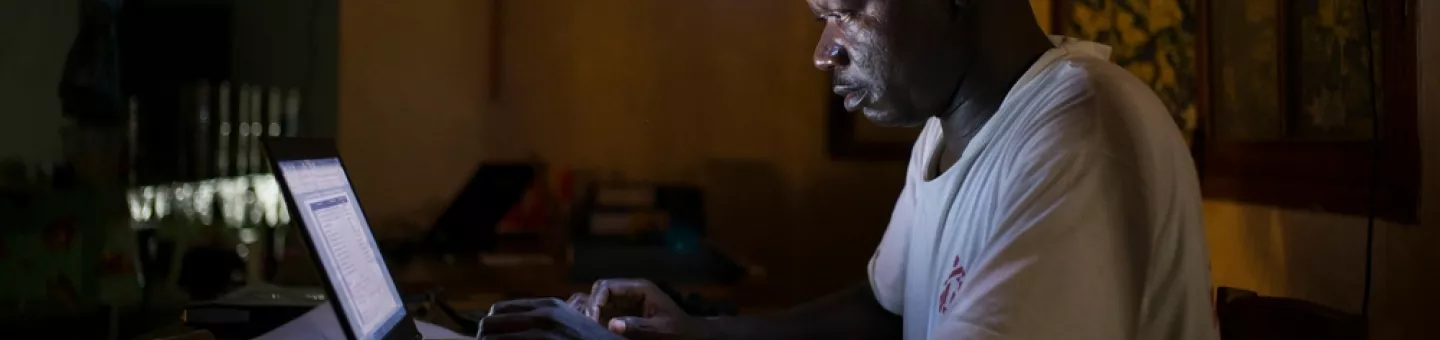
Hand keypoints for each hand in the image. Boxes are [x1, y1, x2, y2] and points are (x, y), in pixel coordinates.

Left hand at [479, 297, 621, 339]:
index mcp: (548, 306)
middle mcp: (544, 316)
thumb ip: (541, 318)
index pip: (499, 310)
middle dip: (486, 338)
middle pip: (490, 324)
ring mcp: (544, 335)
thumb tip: (508, 322)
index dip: (490, 326)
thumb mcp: (567, 322)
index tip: (490, 337)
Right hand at [574, 278, 715, 339]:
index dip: (595, 301)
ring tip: (585, 328)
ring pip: (597, 302)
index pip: (607, 286)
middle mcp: (629, 293)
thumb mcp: (662, 329)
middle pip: (598, 292)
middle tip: (587, 326)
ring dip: (589, 313)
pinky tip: (590, 331)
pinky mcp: (622, 316)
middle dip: (589, 306)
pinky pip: (602, 315)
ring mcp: (624, 304)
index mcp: (639, 289)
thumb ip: (639, 326)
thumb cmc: (680, 331)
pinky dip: (593, 321)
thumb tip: (612, 325)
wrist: (691, 336)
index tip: (592, 320)